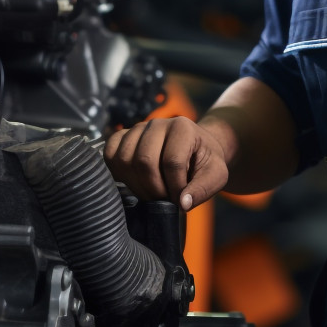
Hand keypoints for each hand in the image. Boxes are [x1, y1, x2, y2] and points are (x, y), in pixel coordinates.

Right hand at [103, 116, 229, 210]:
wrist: (195, 148)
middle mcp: (157, 123)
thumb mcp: (216, 175)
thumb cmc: (204, 162)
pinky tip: (134, 183)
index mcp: (183, 127)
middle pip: (144, 161)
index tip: (180, 201)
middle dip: (153, 189)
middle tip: (163, 201)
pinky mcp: (123, 136)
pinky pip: (110, 154)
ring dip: (136, 185)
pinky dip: (117, 173)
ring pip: (125, 159)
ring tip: (151, 194)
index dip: (175, 187)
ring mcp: (137, 128)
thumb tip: (182, 203)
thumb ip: (203, 189)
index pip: (172, 161)